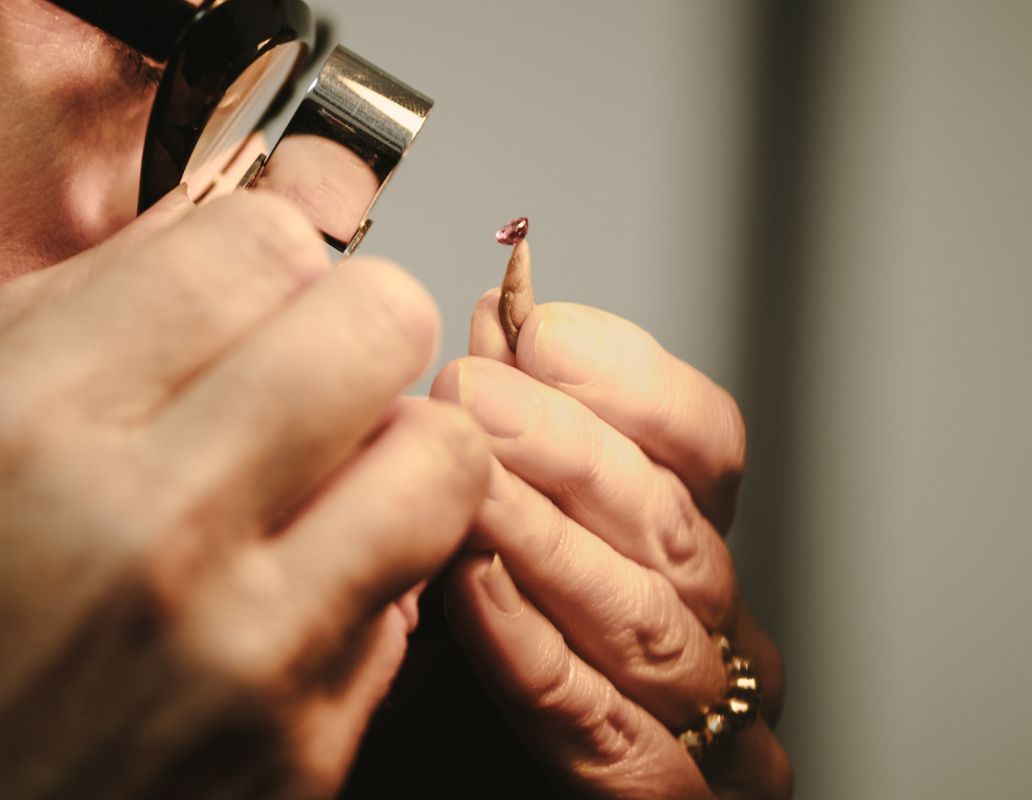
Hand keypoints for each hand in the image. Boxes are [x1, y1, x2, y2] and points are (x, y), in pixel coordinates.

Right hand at [0, 191, 487, 798]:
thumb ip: (87, 314)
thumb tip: (235, 226)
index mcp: (31, 426)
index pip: (260, 244)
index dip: (269, 254)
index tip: (254, 293)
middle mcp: (148, 537)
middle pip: (383, 323)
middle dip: (361, 326)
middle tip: (323, 366)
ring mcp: (243, 656)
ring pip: (446, 458)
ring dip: (404, 446)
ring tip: (338, 471)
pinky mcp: (302, 751)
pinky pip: (413, 600)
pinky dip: (374, 574)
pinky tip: (299, 586)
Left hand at [431, 291, 791, 798]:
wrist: (461, 793)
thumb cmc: (475, 677)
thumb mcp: (486, 533)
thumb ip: (505, 437)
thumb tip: (494, 319)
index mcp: (687, 550)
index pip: (705, 445)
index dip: (631, 381)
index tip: (540, 332)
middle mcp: (715, 627)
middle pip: (671, 519)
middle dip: (570, 447)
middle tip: (475, 391)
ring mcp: (706, 725)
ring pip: (643, 614)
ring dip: (549, 539)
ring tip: (470, 478)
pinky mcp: (656, 798)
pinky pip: (604, 726)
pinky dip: (537, 652)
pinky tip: (476, 591)